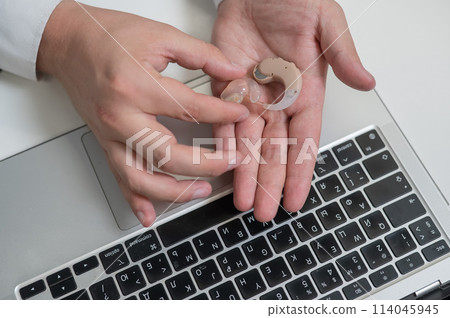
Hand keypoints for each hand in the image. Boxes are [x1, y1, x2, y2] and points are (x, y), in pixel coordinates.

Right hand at [37, 0, 249, 225]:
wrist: (68, 41)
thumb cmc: (108, 36)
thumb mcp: (161, 36)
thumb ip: (203, 55)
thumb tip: (234, 73)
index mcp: (136, 86)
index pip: (191, 110)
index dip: (223, 114)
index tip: (240, 114)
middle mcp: (120, 116)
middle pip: (168, 155)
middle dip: (206, 164)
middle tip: (232, 161)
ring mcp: (110, 135)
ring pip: (142, 179)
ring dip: (174, 192)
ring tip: (202, 190)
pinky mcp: (105, 143)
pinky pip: (119, 179)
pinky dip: (135, 201)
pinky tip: (150, 214)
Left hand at [212, 0, 374, 221]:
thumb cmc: (295, 1)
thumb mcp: (326, 24)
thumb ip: (343, 55)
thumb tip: (366, 80)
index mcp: (306, 93)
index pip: (305, 142)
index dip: (300, 173)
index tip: (296, 200)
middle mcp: (279, 102)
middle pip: (276, 151)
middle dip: (270, 183)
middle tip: (265, 212)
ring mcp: (252, 98)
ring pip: (248, 144)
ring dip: (246, 174)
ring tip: (244, 202)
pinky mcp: (227, 88)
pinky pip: (222, 121)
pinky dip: (222, 145)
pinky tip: (223, 168)